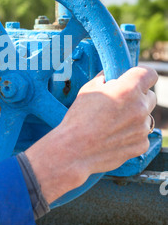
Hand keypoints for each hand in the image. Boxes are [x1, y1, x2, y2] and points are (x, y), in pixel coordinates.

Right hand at [25, 66, 157, 203]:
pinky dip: (132, 135)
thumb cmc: (78, 119)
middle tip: (121, 103)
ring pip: (146, 117)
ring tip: (113, 124)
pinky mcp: (141, 145)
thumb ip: (105, 80)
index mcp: (128, 89)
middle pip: (150, 96)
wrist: (74, 150)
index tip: (138, 79)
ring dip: (135, 117)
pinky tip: (114, 137)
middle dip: (138, 97)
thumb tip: (110, 77)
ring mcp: (142, 128)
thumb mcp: (88, 90)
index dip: (144, 76)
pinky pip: (142, 135)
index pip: (149, 74)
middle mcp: (140, 107)